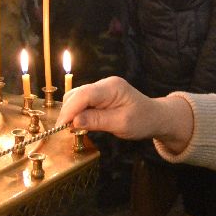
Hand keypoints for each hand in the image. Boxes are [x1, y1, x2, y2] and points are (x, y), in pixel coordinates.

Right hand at [57, 77, 193, 153]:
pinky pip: (82, 101)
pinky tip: (80, 123)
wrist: (155, 117)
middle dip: (68, 112)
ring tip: (72, 129)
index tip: (61, 126)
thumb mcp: (122, 124)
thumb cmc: (143, 120)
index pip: (84, 94)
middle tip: (65, 131)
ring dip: (71, 112)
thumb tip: (74, 122)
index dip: (69, 110)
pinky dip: (77, 112)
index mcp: (112, 88)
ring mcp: (102, 88)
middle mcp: (105, 84)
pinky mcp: (99, 95)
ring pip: (76, 97)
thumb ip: (97, 121)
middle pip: (77, 94)